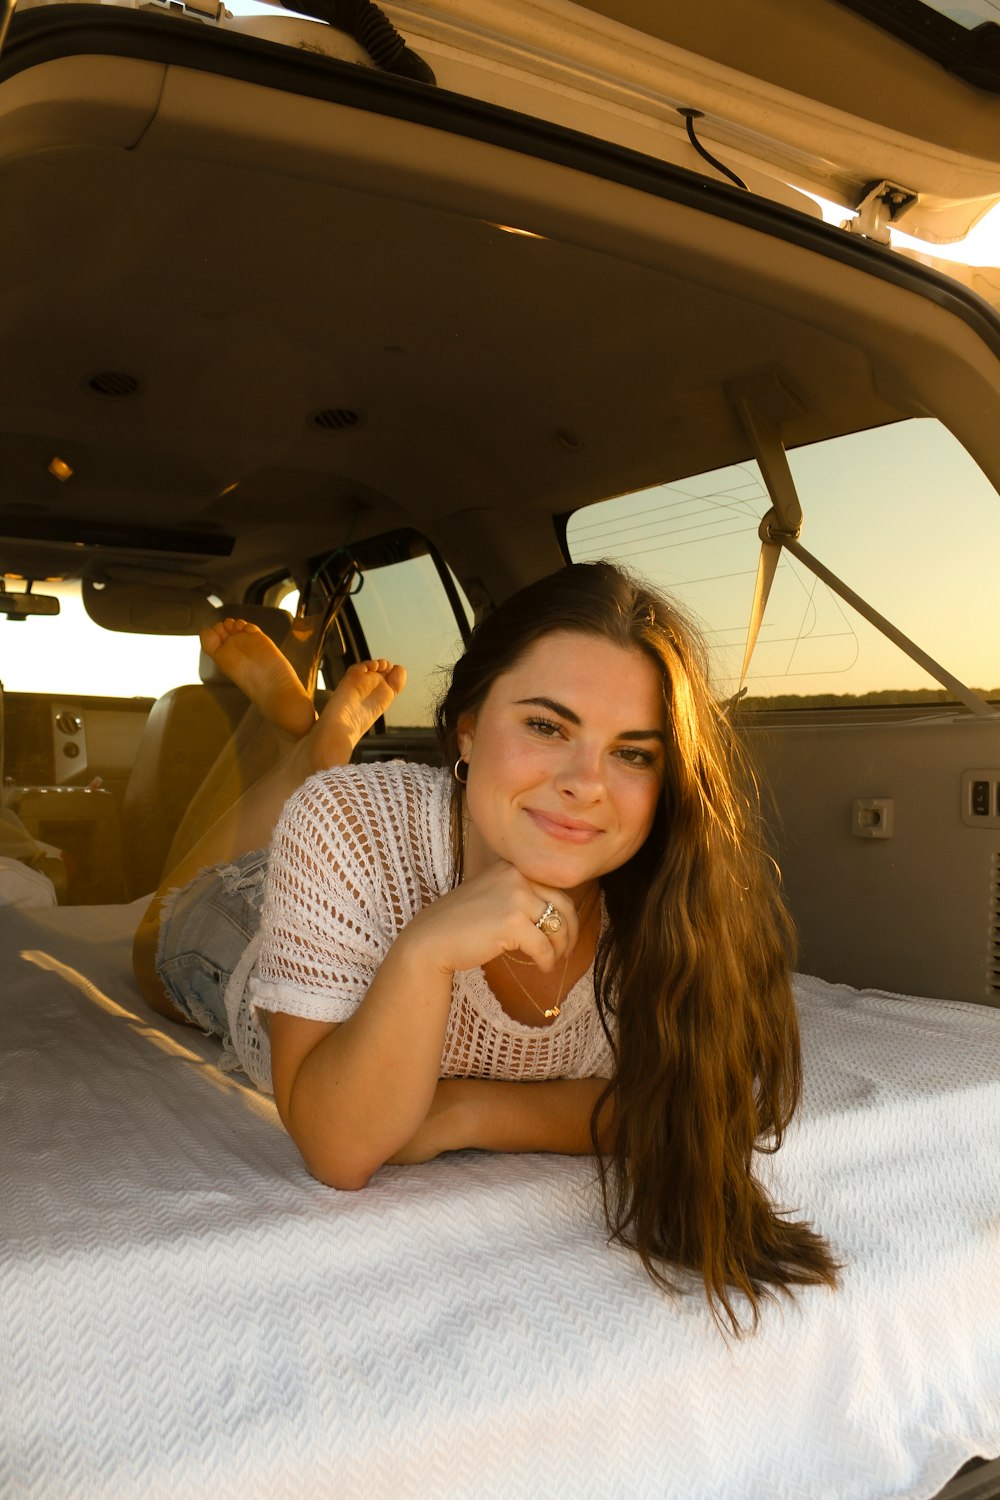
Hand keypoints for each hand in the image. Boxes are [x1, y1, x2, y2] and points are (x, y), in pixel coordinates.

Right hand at [399, 860, 579, 978]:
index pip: (554, 886)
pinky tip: (542, 968)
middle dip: (570, 931)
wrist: (431, 939)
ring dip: (560, 948)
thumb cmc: (460, 922)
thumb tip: (557, 912)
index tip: (565, 929)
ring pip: (558, 926)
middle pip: (564, 904)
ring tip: (553, 960)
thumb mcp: (492, 893)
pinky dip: (547, 961)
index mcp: (512, 866)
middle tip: (567, 949)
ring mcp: (516, 897)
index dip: (565, 911)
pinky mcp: (513, 923)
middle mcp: (516, 876)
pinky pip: (544, 946)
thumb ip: (520, 892)